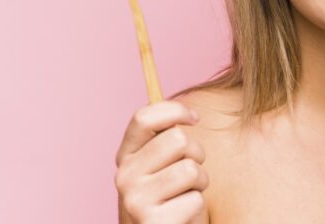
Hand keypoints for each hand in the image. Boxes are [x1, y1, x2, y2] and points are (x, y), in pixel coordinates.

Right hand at [114, 101, 209, 223]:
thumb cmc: (169, 197)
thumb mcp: (161, 165)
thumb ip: (165, 140)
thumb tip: (186, 112)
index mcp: (126, 157)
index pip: (143, 118)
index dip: (175, 110)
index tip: (194, 118)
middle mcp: (124, 176)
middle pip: (178, 139)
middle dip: (197, 153)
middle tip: (191, 172)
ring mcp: (136, 200)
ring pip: (191, 169)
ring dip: (200, 182)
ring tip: (187, 194)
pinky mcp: (154, 222)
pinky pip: (196, 199)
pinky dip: (197, 206)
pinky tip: (183, 215)